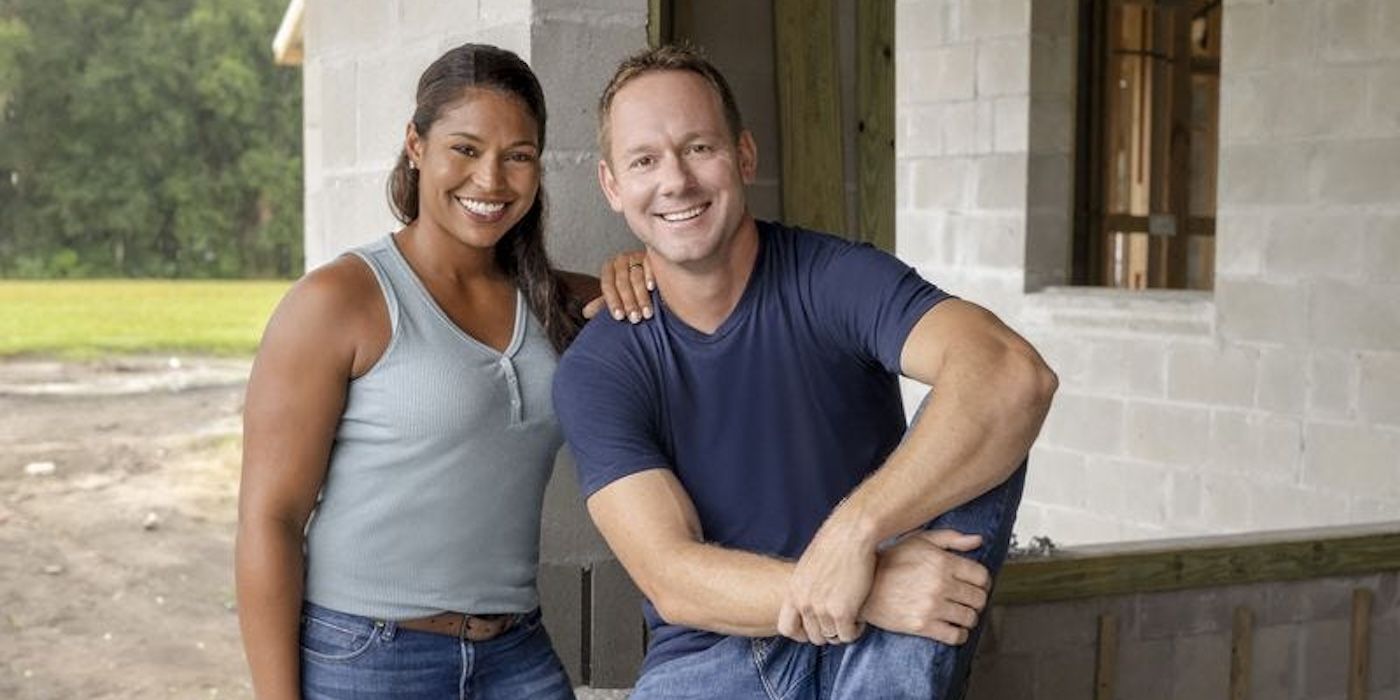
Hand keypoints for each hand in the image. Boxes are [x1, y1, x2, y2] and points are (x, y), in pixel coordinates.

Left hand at [589, 251, 652, 322]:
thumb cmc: (631, 289)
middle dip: (629, 302)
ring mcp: (636, 256)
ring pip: (636, 276)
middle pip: (622, 282)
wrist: (653, 276)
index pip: (607, 285)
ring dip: (641, 296)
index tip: (620, 317)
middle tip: (635, 318)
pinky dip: (650, 276)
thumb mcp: (617, 296)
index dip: (613, 301)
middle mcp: (620, 260)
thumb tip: (586, 312)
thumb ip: (602, 304)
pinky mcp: (651, 255)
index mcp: (609, 269)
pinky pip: (649, 264)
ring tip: (647, 313)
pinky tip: (652, 288)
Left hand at [778, 519, 877, 645]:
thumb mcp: (809, 567)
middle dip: (828, 632)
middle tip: (841, 621)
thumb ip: (806, 587)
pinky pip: (848, 635)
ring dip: (843, 630)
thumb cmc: (835, 545)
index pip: (786, 628)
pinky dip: (856, 630)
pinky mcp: (842, 611)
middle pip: (813, 636)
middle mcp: (804, 602)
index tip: (815, 629)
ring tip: (853, 616)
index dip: (801, 633)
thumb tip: (810, 604)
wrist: (851, 533)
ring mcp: (821, 608)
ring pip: (832, 637)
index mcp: (793, 591)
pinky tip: (861, 617)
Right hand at [860, 530, 988, 644]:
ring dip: (968, 617)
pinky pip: (955, 636)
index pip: (981, 576)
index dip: (982, 582)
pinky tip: (952, 628)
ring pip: (969, 618)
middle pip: (978, 598)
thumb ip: (950, 539)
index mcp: (942, 561)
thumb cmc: (889, 561)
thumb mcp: (918, 540)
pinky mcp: (922, 625)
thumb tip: (977, 541)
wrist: (861, 587)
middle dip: (976, 600)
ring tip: (959, 614)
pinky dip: (959, 634)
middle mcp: (940, 584)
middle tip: (968, 600)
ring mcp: (931, 606)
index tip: (977, 585)